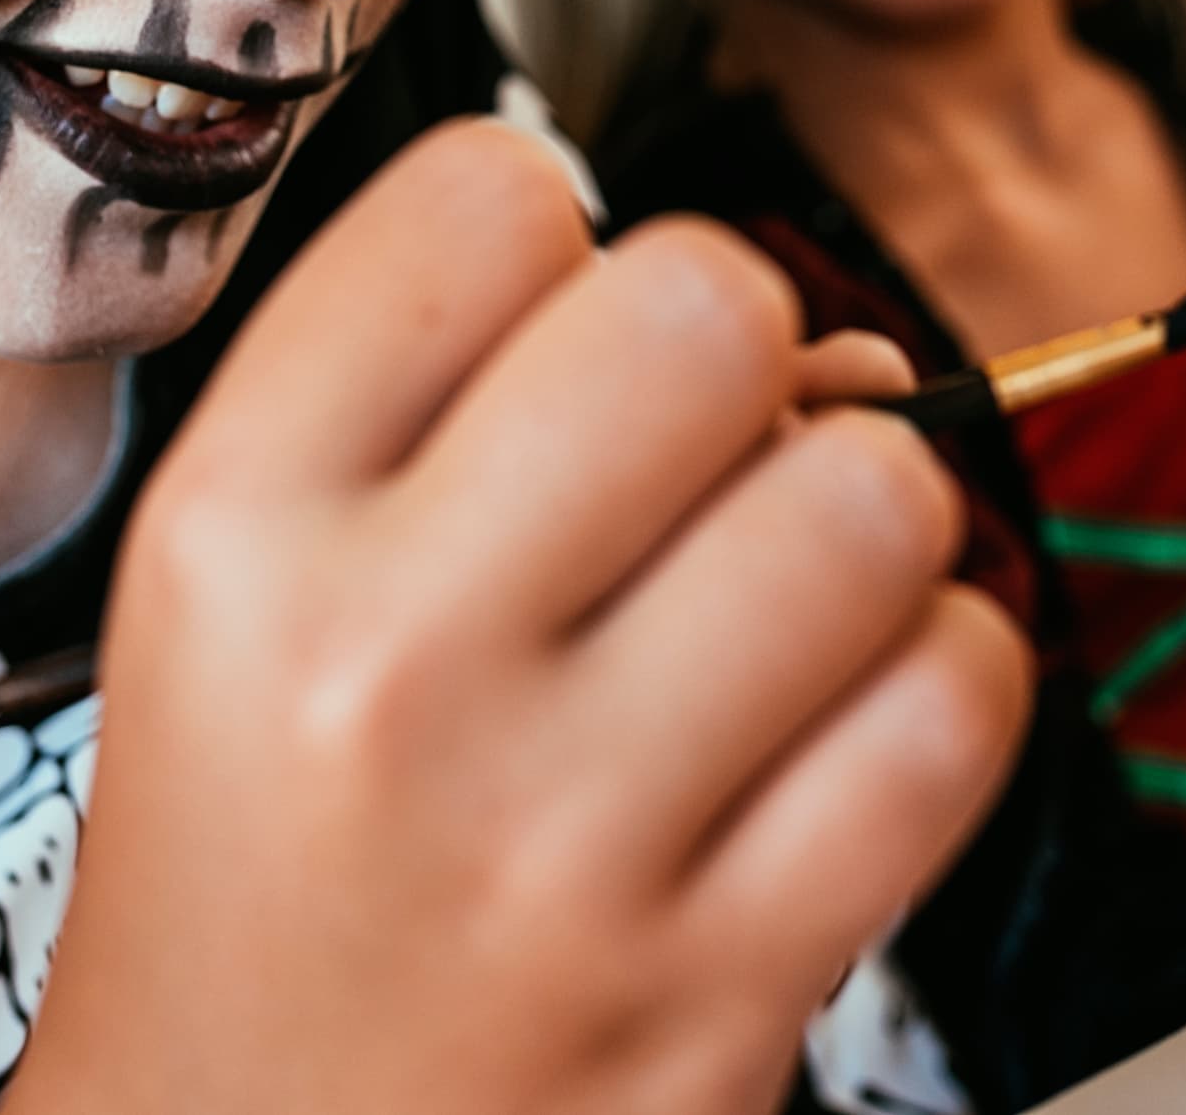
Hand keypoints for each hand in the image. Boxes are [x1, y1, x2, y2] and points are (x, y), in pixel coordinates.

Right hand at [8, 121, 1028, 1114]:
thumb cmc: (261, 877)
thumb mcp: (245, 606)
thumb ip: (474, 413)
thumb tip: (831, 343)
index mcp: (235, 534)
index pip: (486, 198)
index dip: (559, 247)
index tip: (546, 350)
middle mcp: (384, 666)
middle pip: (707, 305)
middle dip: (740, 353)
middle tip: (692, 460)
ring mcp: (560, 839)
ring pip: (870, 496)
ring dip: (861, 525)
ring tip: (773, 604)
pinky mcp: (719, 988)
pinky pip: (950, 709)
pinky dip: (939, 686)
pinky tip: (837, 729)